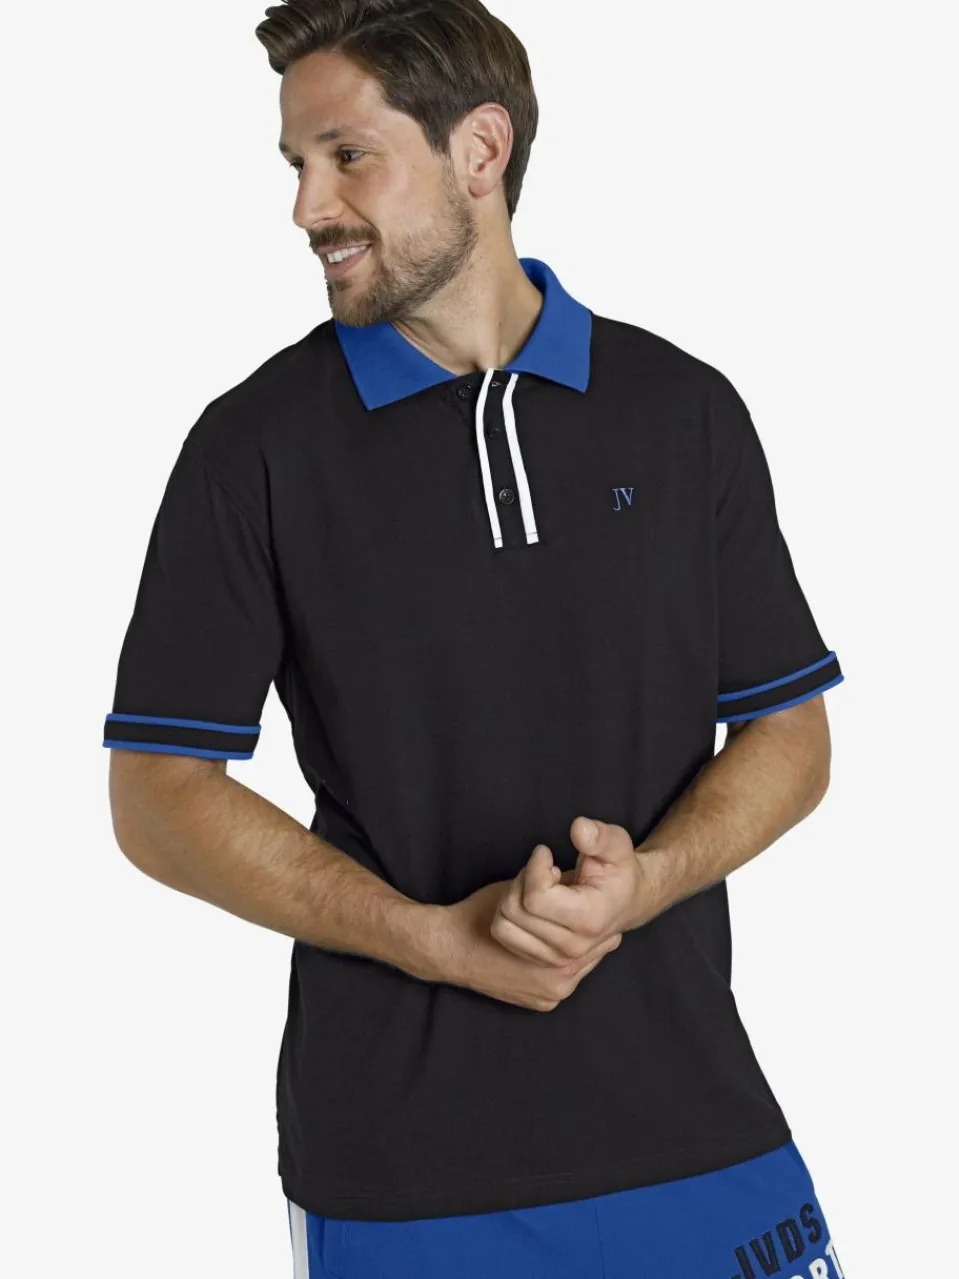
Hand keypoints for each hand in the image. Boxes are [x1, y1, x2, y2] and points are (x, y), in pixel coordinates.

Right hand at [442, 877, 622, 1011]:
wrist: (450, 949)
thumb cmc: (484, 914)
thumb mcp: (522, 891)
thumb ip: (555, 886)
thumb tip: (580, 878)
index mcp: (562, 951)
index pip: (602, 933)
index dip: (597, 914)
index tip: (594, 901)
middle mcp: (561, 980)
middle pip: (595, 953)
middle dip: (590, 934)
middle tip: (584, 916)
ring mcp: (550, 996)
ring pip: (579, 968)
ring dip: (577, 951)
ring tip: (568, 931)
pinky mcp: (540, 1004)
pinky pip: (562, 982)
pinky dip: (560, 967)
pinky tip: (551, 950)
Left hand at [490, 817, 643, 965]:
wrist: (627, 904)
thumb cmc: (619, 871)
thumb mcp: (617, 845)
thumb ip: (599, 836)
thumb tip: (579, 828)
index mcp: (590, 920)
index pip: (536, 898)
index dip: (535, 867)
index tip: (544, 853)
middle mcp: (573, 948)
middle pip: (516, 910)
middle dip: (524, 880)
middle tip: (544, 869)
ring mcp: (558, 963)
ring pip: (504, 925)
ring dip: (513, 898)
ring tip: (539, 887)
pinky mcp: (544, 966)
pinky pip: (505, 936)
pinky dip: (511, 916)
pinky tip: (535, 906)